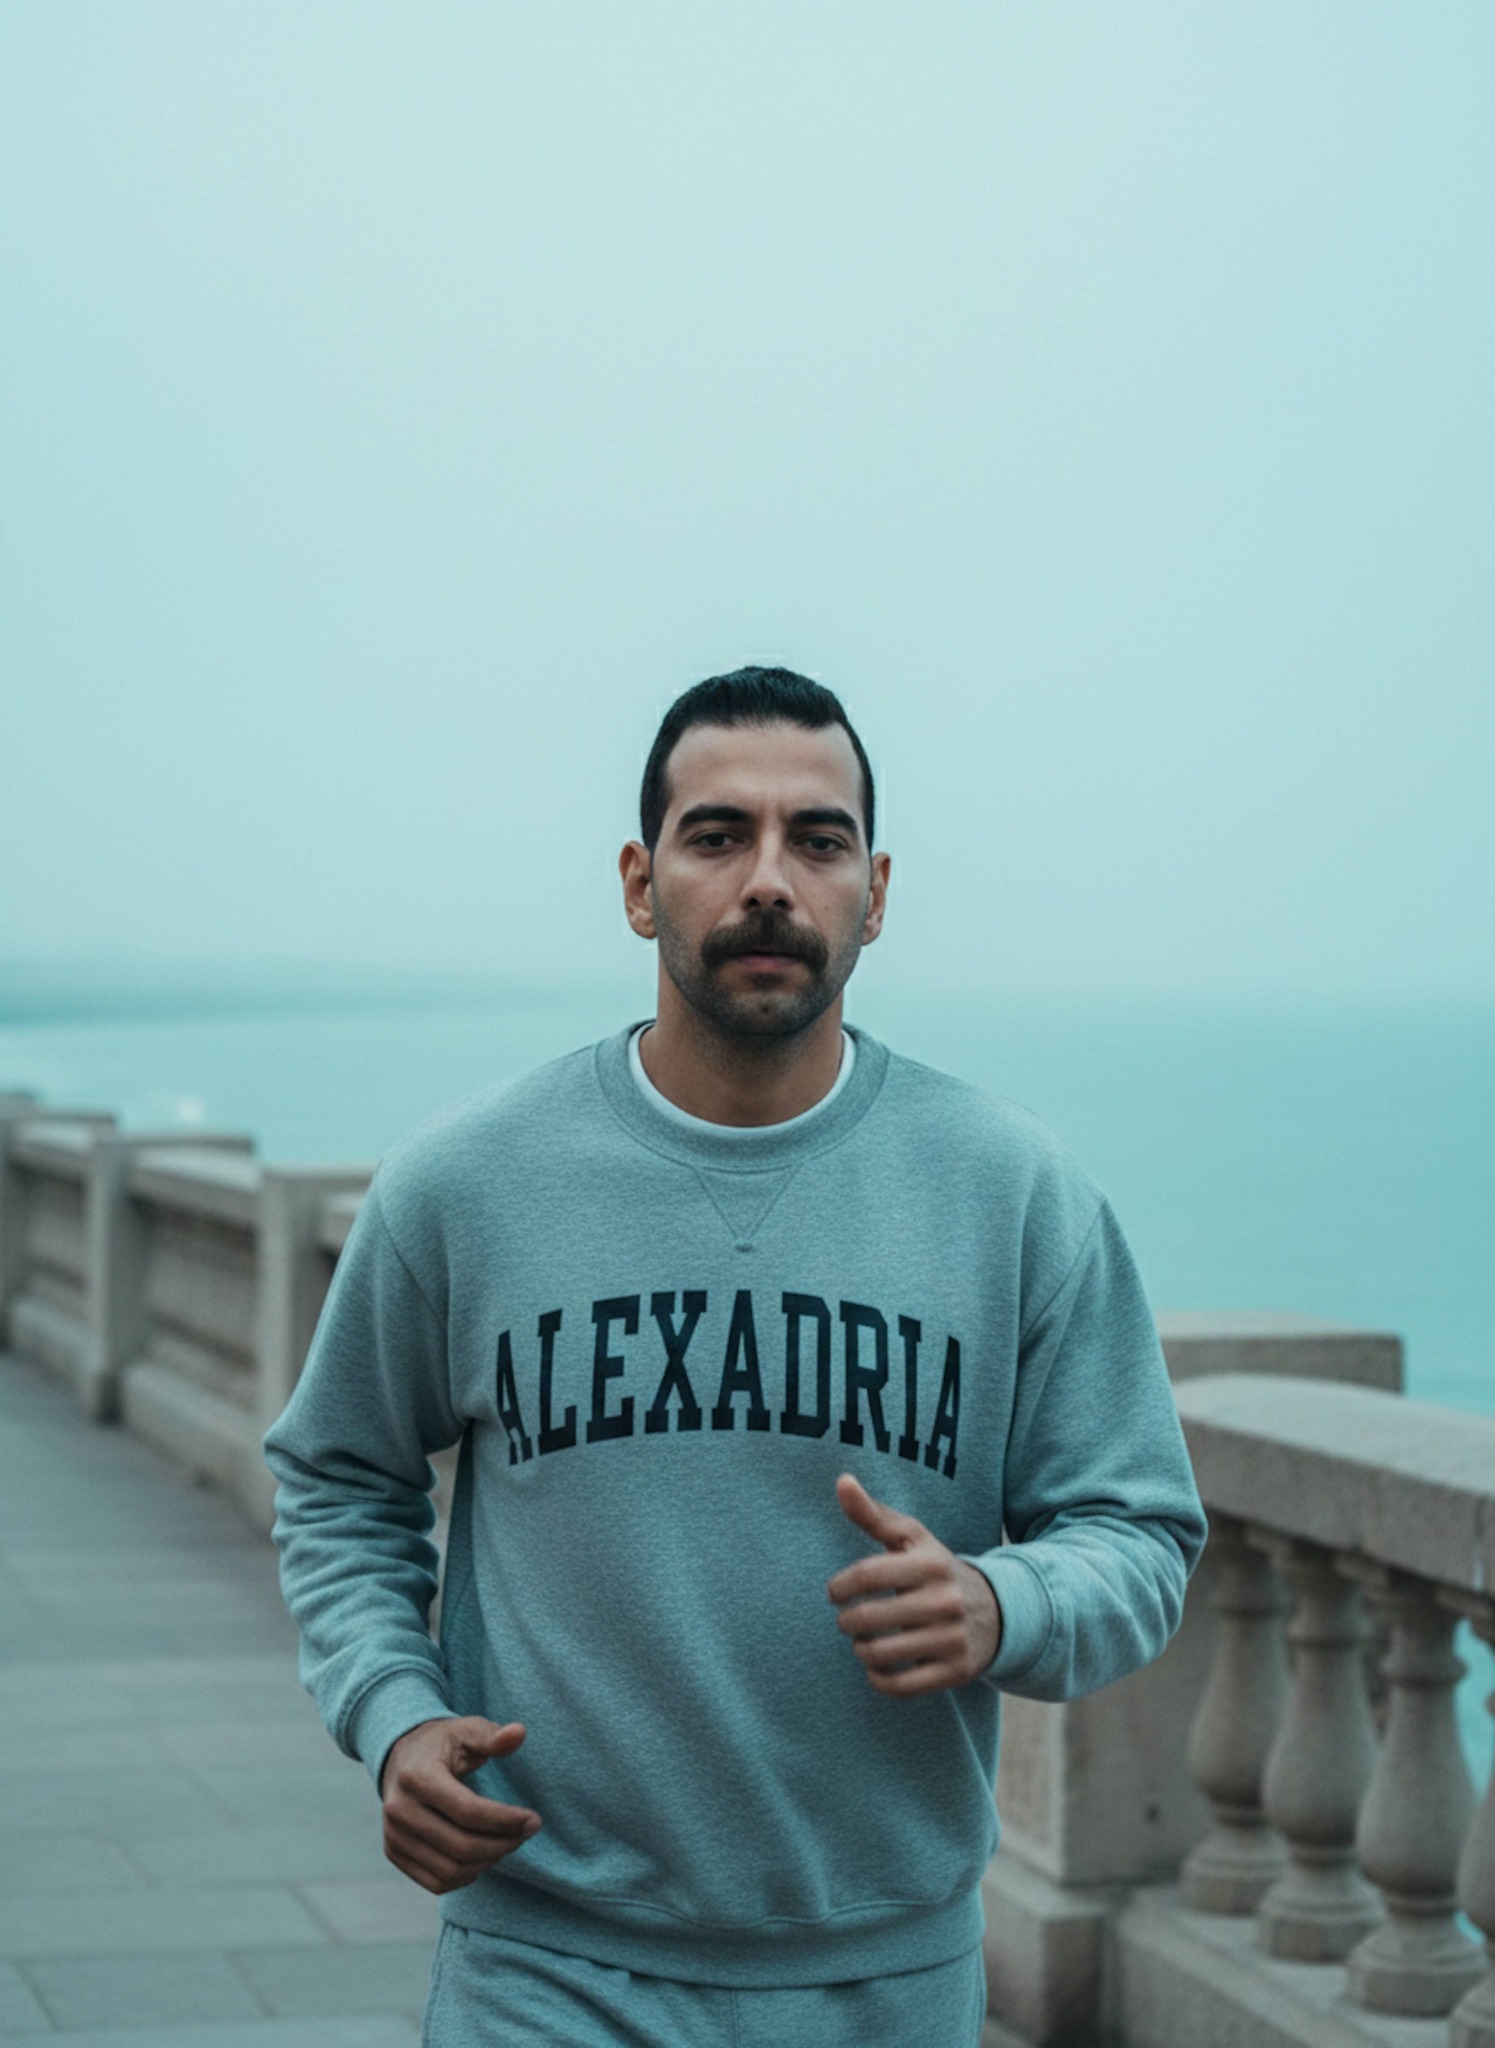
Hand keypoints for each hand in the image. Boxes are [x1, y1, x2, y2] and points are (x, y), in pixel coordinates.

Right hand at [380, 1717, 541, 1893]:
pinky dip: (466, 1877)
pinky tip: (484, 1857)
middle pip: (461, 1846)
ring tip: (507, 1842)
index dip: (506, 1820)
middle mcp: (399, 1809)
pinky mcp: (394, 1853)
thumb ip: (492, 1736)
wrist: (400, 1758)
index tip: (534, 1820)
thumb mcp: (466, 1731)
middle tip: (525, 1833)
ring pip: (451, 1870)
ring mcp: (393, 1835)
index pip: (469, 1812)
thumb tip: (519, 1733)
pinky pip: (436, 1882)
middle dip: (502, 1844)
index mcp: (417, 1776)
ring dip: (488, 1862)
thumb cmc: (442, 1743)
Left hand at [828, 1473, 1001, 1695]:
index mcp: (930, 1563)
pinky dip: (879, 1679)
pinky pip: (901, 1686)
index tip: (834, 1593)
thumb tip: (841, 1481)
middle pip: (868, 1618)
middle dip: (846, 1621)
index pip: (867, 1575)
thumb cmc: (935, 1570)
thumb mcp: (911, 1538)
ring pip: (881, 1654)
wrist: (996, 1611)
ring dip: (860, 1650)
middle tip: (846, 1620)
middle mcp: (944, 1600)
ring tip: (861, 1642)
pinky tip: (876, 1668)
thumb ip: (873, 1513)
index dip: (840, 1586)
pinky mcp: (955, 1671)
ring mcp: (952, 1638)